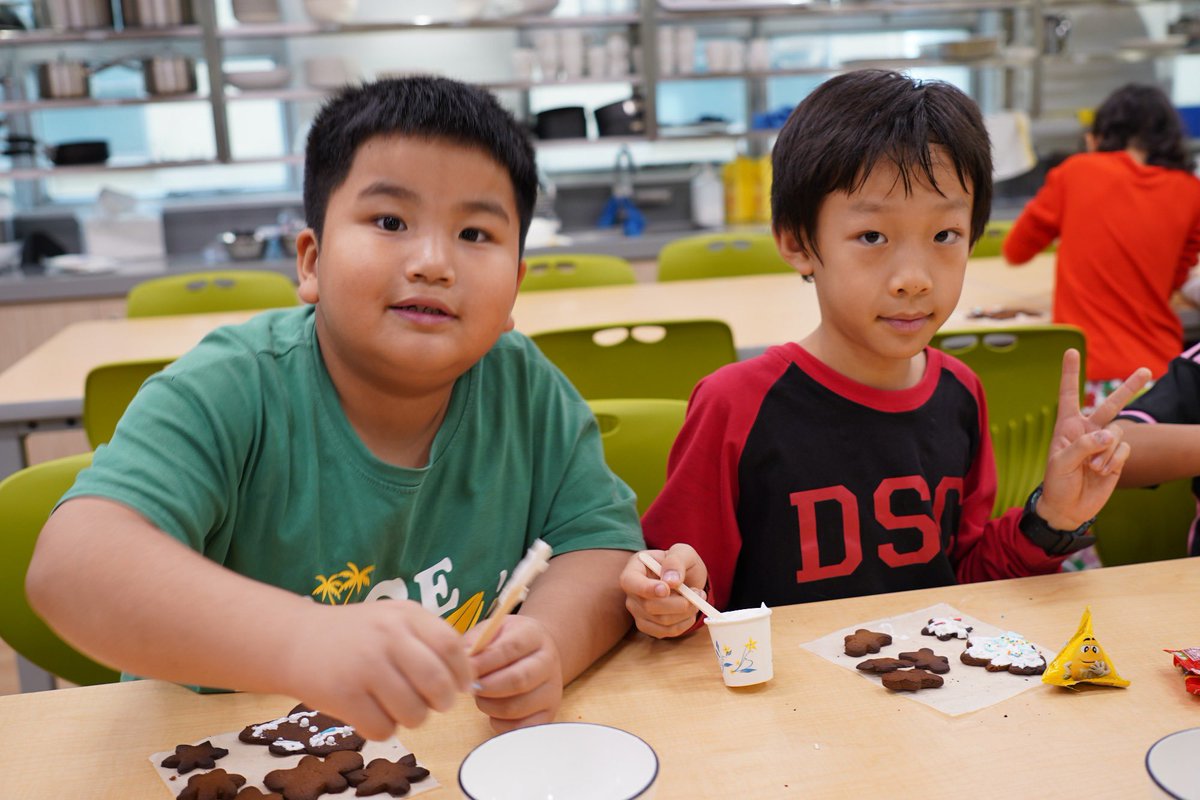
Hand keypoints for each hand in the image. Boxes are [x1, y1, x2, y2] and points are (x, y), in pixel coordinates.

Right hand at [278, 599, 473, 739]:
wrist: (296, 640)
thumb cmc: (355, 635)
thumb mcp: (393, 619)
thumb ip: (428, 639)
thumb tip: (467, 677)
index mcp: (405, 615)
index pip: (451, 646)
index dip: (462, 673)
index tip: (459, 686)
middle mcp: (387, 637)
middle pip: (437, 683)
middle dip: (442, 702)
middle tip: (434, 704)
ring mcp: (364, 666)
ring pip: (413, 713)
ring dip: (412, 718)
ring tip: (396, 706)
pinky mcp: (343, 695)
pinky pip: (383, 729)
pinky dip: (382, 729)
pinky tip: (371, 712)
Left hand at [466, 614, 562, 733]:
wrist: (536, 654)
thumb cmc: (507, 642)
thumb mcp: (492, 631)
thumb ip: (475, 642)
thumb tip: (462, 660)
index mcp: (534, 635)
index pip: (511, 648)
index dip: (485, 661)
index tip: (466, 668)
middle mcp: (548, 662)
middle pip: (518, 680)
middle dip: (487, 687)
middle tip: (471, 686)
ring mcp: (551, 690)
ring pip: (515, 707)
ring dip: (488, 705)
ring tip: (481, 696)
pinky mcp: (548, 714)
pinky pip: (519, 728)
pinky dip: (499, 723)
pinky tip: (493, 710)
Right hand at [619, 544, 709, 638]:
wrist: (686, 580)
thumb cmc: (681, 563)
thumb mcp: (683, 552)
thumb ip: (676, 561)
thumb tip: (671, 581)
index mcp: (634, 568)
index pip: (630, 582)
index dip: (646, 588)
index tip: (667, 589)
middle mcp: (632, 592)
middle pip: (648, 606)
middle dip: (678, 603)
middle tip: (698, 594)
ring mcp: (637, 610)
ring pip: (660, 621)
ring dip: (685, 613)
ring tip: (697, 599)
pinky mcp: (648, 626)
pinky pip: (665, 632)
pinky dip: (683, 624)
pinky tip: (690, 612)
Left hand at [1039, 349, 1150, 528]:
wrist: (1069, 508)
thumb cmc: (1057, 483)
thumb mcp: (1061, 463)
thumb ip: (1084, 445)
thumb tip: (1109, 434)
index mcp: (1067, 425)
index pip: (1069, 394)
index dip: (1069, 373)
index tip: (1071, 350)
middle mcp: (1087, 430)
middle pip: (1109, 404)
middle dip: (1128, 387)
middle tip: (1145, 370)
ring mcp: (1104, 443)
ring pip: (1118, 432)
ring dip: (1106, 452)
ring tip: (1092, 467)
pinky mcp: (1116, 456)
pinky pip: (1124, 450)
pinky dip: (1114, 461)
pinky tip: (1103, 472)